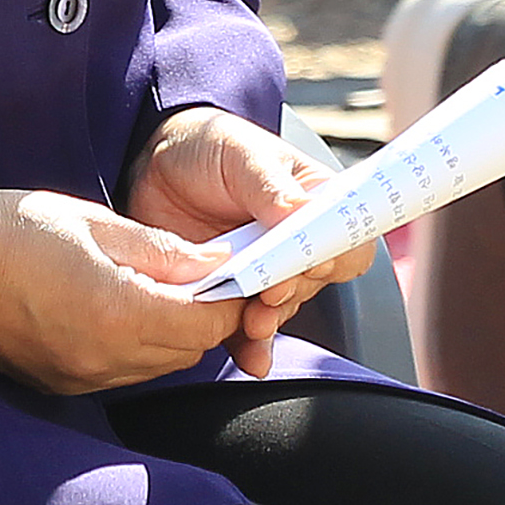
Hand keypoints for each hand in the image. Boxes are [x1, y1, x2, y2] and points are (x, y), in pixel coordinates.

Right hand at [0, 187, 239, 394]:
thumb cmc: (10, 228)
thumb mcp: (96, 223)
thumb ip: (162, 249)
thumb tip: (215, 262)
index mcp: (119, 313)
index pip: (206, 324)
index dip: (228, 295)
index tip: (230, 266)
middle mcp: (104, 358)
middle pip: (187, 350)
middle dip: (203, 313)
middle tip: (197, 268)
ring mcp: (80, 376)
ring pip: (157, 366)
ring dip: (170, 330)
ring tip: (155, 282)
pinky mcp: (60, 383)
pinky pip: (121, 372)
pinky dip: (136, 344)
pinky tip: (118, 304)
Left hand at [120, 107, 367, 376]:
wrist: (156, 167)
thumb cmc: (210, 147)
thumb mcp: (239, 152)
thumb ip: (267, 182)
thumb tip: (297, 209)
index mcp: (313, 204)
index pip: (349, 238)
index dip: (337, 255)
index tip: (310, 262)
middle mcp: (295, 244)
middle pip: (314, 281)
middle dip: (293, 292)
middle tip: (269, 294)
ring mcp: (264, 273)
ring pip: (282, 309)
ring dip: (271, 322)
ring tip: (252, 325)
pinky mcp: (232, 295)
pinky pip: (248, 329)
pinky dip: (250, 346)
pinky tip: (250, 357)